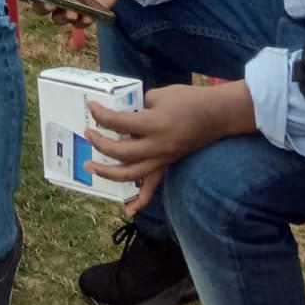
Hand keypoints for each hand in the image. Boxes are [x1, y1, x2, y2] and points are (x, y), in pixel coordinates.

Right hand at [31, 0, 120, 26]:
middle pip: (38, 5)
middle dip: (41, 7)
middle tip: (49, 5)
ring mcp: (67, 6)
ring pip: (57, 18)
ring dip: (62, 17)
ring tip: (72, 13)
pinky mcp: (83, 15)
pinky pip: (79, 24)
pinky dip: (82, 22)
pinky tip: (88, 17)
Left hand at [83, 82, 255, 214]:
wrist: (217, 115)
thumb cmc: (188, 100)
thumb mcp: (158, 95)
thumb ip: (137, 106)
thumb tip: (121, 113)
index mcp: (154, 124)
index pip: (119, 123)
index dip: (101, 115)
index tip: (92, 107)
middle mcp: (157, 146)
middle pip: (121, 152)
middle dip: (100, 144)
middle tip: (87, 134)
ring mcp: (163, 159)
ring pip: (131, 173)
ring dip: (108, 173)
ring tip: (90, 167)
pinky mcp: (168, 165)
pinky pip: (154, 186)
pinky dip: (141, 200)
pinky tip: (129, 210)